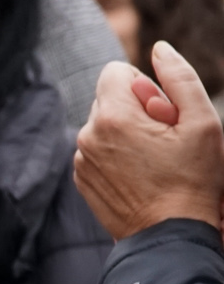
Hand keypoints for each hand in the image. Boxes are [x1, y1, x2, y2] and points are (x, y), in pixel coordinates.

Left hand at [74, 47, 223, 240]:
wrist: (169, 235)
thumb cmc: (193, 179)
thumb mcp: (202, 122)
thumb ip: (180, 78)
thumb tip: (159, 48)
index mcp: (112, 116)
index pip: (115, 71)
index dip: (145, 86)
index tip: (162, 112)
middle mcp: (87, 134)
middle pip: (109, 97)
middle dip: (136, 108)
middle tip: (163, 137)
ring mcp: (81, 158)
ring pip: (103, 124)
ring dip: (126, 132)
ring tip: (153, 159)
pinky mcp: (81, 178)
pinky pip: (97, 149)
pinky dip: (116, 153)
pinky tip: (140, 174)